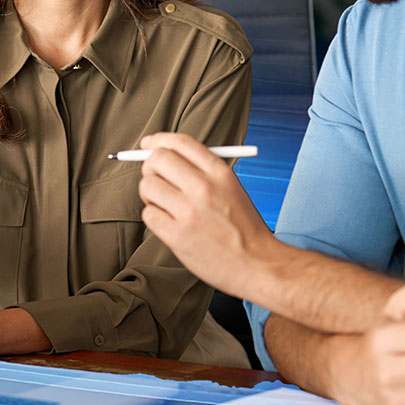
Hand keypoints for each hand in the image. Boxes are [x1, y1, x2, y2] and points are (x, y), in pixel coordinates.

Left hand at [136, 132, 277, 298]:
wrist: (257, 263)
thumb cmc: (243, 227)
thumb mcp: (232, 188)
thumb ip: (202, 170)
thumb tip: (164, 154)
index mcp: (219, 172)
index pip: (179, 142)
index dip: (159, 140)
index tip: (149, 145)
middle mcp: (203, 188)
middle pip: (157, 160)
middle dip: (151, 167)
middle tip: (156, 178)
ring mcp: (189, 212)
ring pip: (147, 187)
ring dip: (151, 194)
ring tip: (167, 205)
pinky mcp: (177, 236)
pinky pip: (149, 214)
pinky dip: (155, 217)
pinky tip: (170, 222)